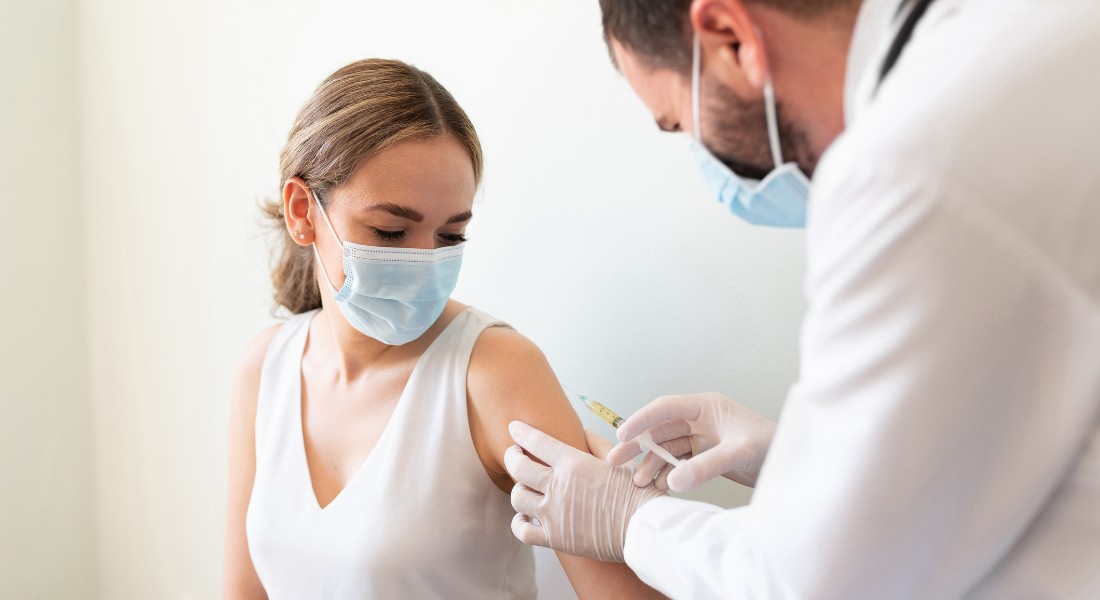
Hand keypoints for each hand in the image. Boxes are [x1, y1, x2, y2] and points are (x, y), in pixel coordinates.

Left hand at [504, 421, 664, 562]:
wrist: (645, 529)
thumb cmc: (637, 494)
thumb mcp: (618, 462)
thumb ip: (597, 444)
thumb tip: (584, 431)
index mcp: (574, 464)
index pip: (536, 442)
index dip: (521, 432)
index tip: (514, 428)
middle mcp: (559, 487)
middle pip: (518, 467)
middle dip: (512, 457)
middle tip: (515, 454)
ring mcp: (554, 514)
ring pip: (517, 496)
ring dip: (519, 488)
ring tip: (525, 486)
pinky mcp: (555, 538)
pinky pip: (522, 530)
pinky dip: (519, 522)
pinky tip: (525, 516)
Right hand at [606, 392, 775, 491]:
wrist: (793, 463)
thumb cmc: (772, 447)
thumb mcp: (738, 453)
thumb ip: (705, 466)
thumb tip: (672, 481)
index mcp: (706, 406)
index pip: (665, 408)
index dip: (641, 420)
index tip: (622, 435)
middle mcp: (701, 419)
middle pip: (660, 429)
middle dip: (638, 445)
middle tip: (615, 460)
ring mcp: (703, 438)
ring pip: (667, 448)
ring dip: (651, 464)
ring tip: (637, 483)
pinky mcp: (706, 455)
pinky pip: (679, 462)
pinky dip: (667, 474)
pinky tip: (658, 487)